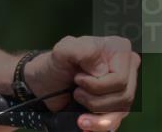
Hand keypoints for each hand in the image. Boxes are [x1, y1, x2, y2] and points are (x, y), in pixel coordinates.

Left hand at [26, 35, 140, 131]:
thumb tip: (101, 69)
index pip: (121, 78)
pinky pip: (116, 121)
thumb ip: (80, 50)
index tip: (77, 78)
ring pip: (121, 109)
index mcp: (118, 49)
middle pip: (124, 95)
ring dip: (94, 109)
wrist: (46, 84)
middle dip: (94, 98)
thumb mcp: (62, 51)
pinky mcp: (117, 105)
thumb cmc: (56, 64)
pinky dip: (99, 124)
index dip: (97, 84)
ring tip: (77, 99)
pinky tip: (84, 122)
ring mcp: (124, 88)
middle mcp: (127, 67)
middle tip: (76, 90)